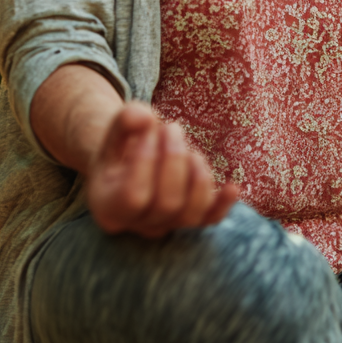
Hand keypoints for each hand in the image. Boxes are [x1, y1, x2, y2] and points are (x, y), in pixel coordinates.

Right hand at [86, 101, 239, 236]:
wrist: (132, 159)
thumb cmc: (125, 142)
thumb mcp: (118, 127)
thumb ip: (126, 118)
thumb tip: (145, 118)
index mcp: (108, 205)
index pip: (133, 196)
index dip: (146, 160)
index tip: (149, 129)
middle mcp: (136, 224)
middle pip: (166, 204)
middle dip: (175, 159)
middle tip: (173, 127)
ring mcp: (166, 225)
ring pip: (190, 214)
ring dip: (197, 175)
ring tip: (190, 148)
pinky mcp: (191, 219)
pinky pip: (210, 220)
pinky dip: (223, 204)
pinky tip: (233, 187)